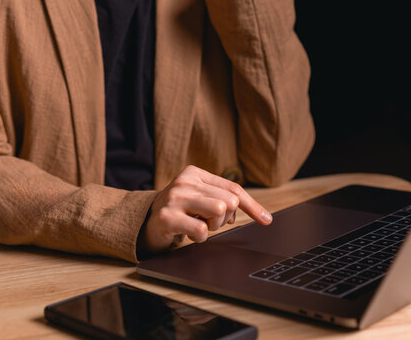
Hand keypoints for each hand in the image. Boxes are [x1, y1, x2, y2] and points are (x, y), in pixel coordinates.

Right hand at [138, 165, 272, 254]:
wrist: (145, 224)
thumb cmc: (179, 212)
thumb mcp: (200, 198)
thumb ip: (223, 198)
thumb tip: (258, 213)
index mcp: (194, 173)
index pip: (232, 188)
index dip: (252, 206)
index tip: (266, 220)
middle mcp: (184, 182)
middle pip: (228, 201)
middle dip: (224, 219)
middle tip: (207, 222)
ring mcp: (174, 198)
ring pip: (219, 211)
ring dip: (212, 227)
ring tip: (197, 225)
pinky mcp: (167, 217)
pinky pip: (201, 231)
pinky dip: (199, 238)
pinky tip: (186, 233)